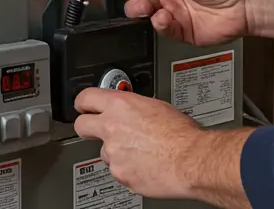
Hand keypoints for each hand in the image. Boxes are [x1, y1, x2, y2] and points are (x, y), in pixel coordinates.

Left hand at [72, 88, 209, 200]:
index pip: (86, 98)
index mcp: (120, 105)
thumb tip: (132, 111)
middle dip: (86, 127)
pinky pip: (119, 170)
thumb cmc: (182, 135)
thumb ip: (135, 108)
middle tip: (94, 129)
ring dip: (117, 152)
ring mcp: (113, 153)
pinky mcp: (119, 174)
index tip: (83, 106)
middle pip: (82, 125)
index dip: (83, 103)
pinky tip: (145, 165)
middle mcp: (111, 128)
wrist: (192, 160)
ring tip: (141, 152)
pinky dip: (129, 169)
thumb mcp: (157, 107)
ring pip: (105, 152)